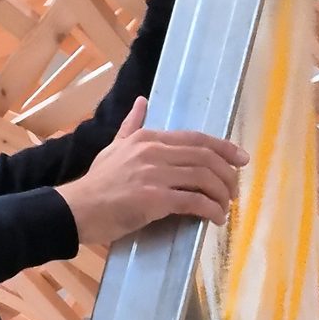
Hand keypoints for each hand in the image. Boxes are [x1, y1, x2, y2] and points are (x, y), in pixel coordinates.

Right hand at [56, 98, 247, 246]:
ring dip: (221, 194)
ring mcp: (155, 175)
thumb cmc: (97, 183)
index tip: (241, 159)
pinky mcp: (155, 199)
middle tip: (235, 190)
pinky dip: (210, 210)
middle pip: (205, 157)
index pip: (196, 138)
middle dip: (227, 174)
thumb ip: (132, 126)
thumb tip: (141, 101)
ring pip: (203, 178)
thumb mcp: (114, 147)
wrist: (76, 209)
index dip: (224, 148)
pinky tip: (215, 218)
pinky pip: (193, 201)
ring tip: (225, 207)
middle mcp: (154, 151)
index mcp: (148, 138)